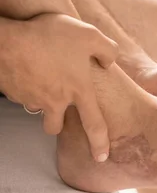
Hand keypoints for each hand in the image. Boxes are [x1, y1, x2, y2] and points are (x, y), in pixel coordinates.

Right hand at [0, 14, 117, 160]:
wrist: (7, 40)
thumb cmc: (49, 36)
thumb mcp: (87, 34)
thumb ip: (106, 49)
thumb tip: (111, 62)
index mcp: (78, 90)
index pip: (94, 124)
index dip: (100, 143)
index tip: (101, 158)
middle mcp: (55, 100)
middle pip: (55, 127)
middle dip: (56, 123)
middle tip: (57, 108)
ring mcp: (31, 98)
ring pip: (35, 108)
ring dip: (38, 100)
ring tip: (40, 77)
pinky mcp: (13, 92)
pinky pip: (20, 94)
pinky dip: (24, 85)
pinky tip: (25, 67)